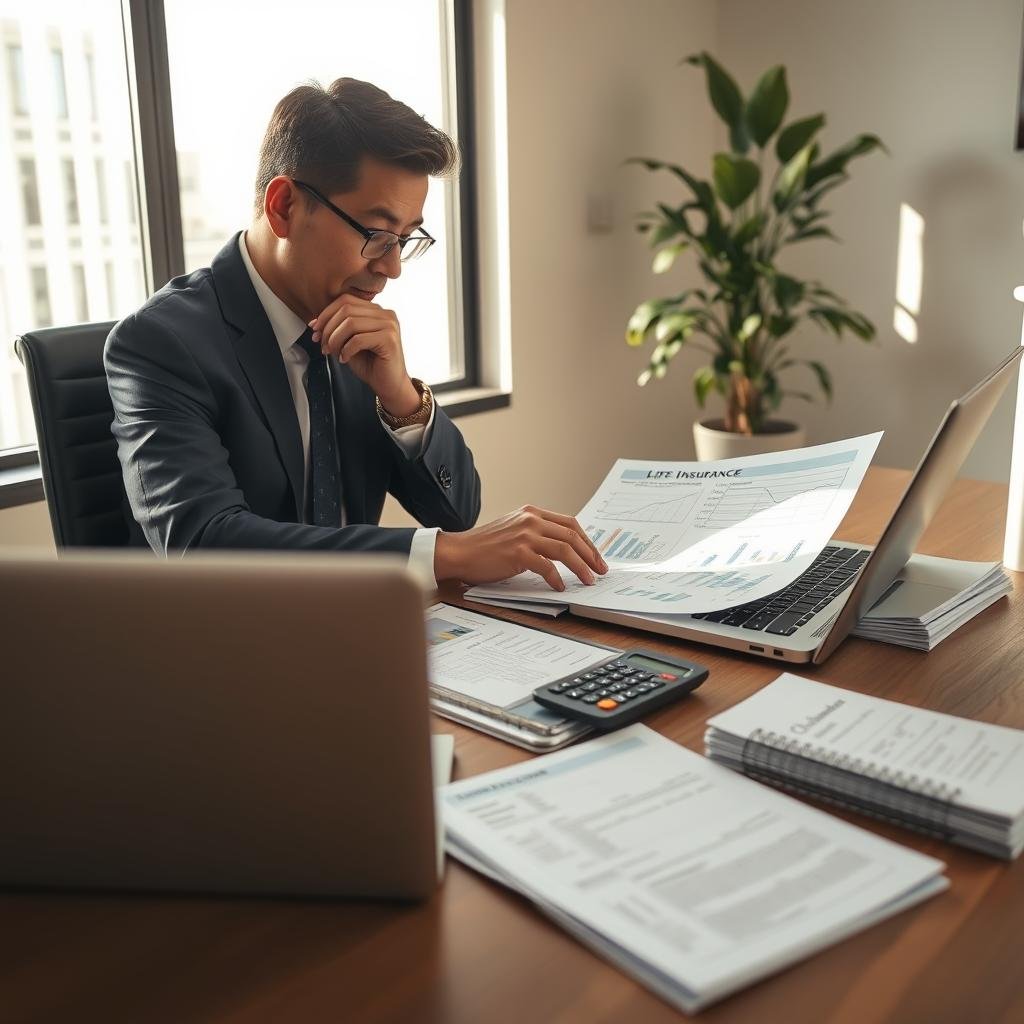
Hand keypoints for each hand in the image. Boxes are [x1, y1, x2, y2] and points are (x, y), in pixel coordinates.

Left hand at [310, 295, 419, 416]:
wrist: (390, 386)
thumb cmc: (371, 365)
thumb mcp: (349, 342)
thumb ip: (338, 328)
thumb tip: (315, 322)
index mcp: (376, 311)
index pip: (346, 300)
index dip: (326, 313)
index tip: (315, 329)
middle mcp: (385, 314)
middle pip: (346, 309)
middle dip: (328, 328)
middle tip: (322, 345)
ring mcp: (389, 325)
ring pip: (351, 323)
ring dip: (335, 340)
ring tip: (333, 353)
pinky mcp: (389, 339)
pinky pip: (358, 339)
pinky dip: (346, 350)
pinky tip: (345, 359)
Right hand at [434, 506, 608, 590]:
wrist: (459, 551)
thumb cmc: (484, 546)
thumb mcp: (514, 530)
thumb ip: (536, 533)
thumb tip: (564, 550)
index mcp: (532, 512)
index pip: (570, 523)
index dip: (587, 541)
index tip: (595, 556)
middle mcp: (531, 519)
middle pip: (572, 535)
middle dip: (590, 554)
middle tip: (600, 570)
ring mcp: (524, 535)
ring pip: (564, 549)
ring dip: (581, 567)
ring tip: (588, 580)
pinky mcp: (518, 552)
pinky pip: (547, 566)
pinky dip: (557, 578)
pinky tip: (560, 586)